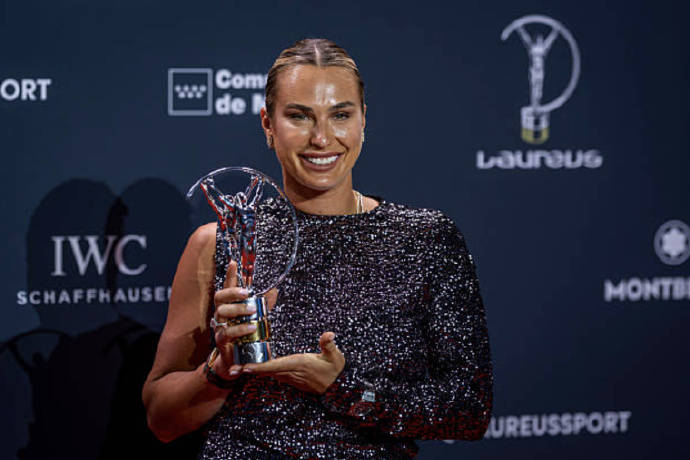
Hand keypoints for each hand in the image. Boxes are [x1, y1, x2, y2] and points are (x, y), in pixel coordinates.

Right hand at [211, 260, 277, 379]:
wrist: (235, 361)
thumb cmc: (244, 337)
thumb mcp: (256, 318)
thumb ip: (263, 305)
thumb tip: (274, 289)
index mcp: (229, 306)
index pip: (227, 287)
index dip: (229, 275)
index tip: (234, 262)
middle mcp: (221, 314)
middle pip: (220, 296)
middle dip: (233, 291)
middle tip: (247, 292)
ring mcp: (220, 327)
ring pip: (222, 312)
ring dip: (238, 309)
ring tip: (252, 310)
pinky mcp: (222, 341)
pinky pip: (228, 332)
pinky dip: (240, 329)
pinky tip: (251, 327)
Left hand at [242, 332, 345, 393]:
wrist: (336, 388)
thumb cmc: (335, 371)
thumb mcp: (335, 357)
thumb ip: (329, 346)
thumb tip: (329, 335)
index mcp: (299, 364)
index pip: (276, 366)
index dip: (260, 366)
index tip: (245, 367)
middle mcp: (291, 372)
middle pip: (265, 370)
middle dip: (248, 370)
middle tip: (230, 369)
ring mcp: (289, 376)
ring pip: (267, 372)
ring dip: (251, 370)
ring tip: (235, 367)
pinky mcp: (289, 377)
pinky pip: (272, 373)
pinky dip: (260, 369)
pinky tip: (251, 366)